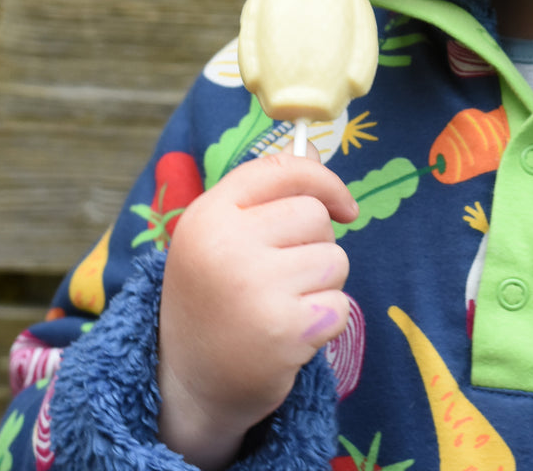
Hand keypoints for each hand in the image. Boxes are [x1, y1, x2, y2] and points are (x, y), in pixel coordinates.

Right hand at [157, 146, 357, 469]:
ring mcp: (255, 286)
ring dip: (322, 284)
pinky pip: (340, 305)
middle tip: (284, 275)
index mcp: (209, 213)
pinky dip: (327, 321)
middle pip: (314, 215)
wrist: (188, 382)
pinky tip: (292, 334)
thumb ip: (264, 194)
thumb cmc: (212, 297)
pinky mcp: (284, 329)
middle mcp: (227, 243)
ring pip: (334, 259)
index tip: (343, 205)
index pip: (280, 170)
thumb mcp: (221, 235)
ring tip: (284, 304)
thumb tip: (314, 150)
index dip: (323, 180)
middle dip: (316, 243)